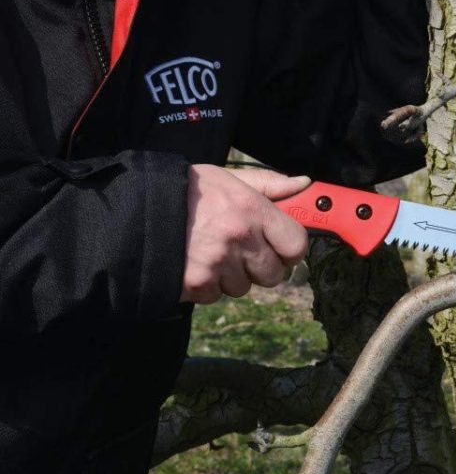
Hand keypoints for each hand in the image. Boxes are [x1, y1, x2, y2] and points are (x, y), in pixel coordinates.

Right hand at [181, 166, 309, 304]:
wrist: (134, 211)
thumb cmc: (185, 191)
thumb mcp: (227, 178)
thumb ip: (268, 184)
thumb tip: (304, 185)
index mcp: (251, 209)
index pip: (296, 244)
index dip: (290, 249)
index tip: (281, 247)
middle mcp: (239, 238)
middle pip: (273, 274)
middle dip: (260, 266)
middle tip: (240, 250)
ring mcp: (218, 263)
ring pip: (243, 287)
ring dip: (231, 276)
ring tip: (209, 251)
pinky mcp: (197, 284)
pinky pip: (216, 296)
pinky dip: (207, 285)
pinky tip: (193, 263)